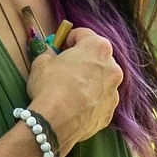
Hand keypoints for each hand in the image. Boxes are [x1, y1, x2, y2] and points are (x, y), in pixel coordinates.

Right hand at [27, 27, 122, 152]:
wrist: (56, 122)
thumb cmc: (50, 86)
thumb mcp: (42, 62)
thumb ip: (49, 54)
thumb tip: (50, 55)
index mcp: (98, 48)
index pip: (84, 34)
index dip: (69, 38)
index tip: (61, 45)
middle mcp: (112, 67)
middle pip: (97, 58)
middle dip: (83, 60)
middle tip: (65, 67)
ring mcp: (114, 91)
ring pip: (101, 81)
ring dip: (88, 81)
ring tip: (70, 90)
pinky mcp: (110, 111)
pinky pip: (99, 101)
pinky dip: (90, 101)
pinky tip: (74, 106)